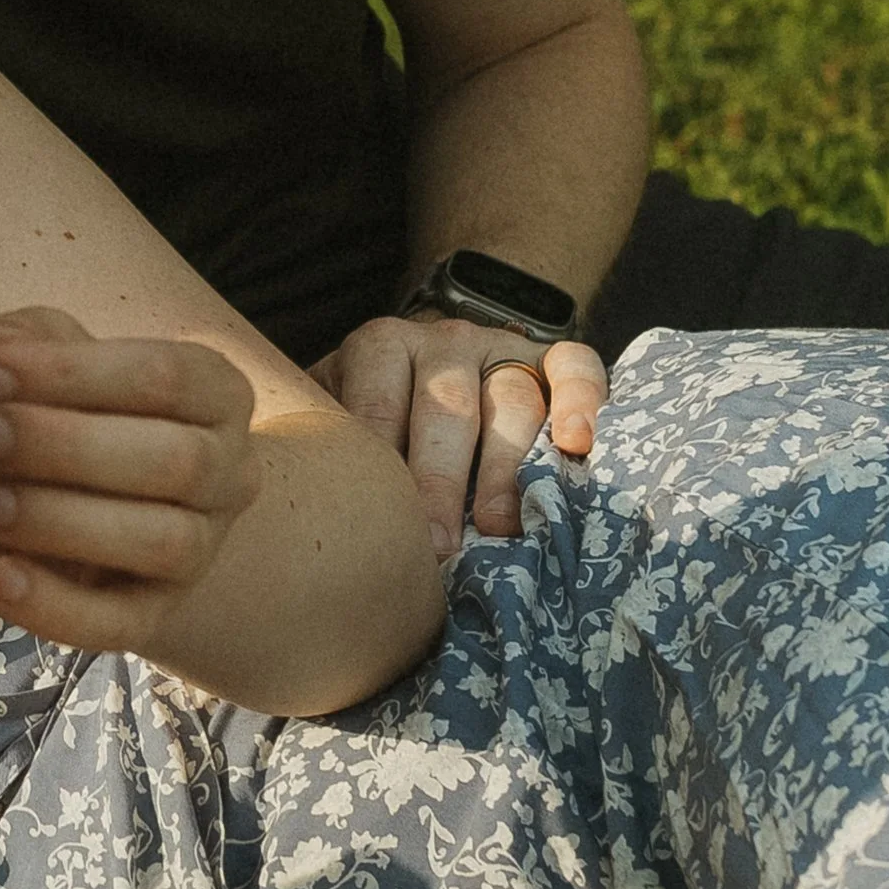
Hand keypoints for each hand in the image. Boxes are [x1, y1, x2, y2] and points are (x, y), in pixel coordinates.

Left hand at [0, 308, 261, 654]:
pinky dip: (56, 606)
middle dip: (68, 447)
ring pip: (162, 542)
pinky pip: (121, 624)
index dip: (72, 374)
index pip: (165, 376)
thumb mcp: (59, 358)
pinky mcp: (156, 613)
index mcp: (214, 392)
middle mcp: (229, 471)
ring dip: (63, 522)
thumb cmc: (72, 409)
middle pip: (174, 460)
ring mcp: (201, 550)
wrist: (103, 500)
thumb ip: (28, 342)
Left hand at [314, 314, 607, 557]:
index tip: (383, 526)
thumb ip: (329, 454)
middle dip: (440, 481)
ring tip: (500, 527)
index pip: (378, 402)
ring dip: (506, 466)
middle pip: (447, 406)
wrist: (425, 375)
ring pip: (511, 397)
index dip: (382, 465)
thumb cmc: (374, 429)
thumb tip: (307, 528)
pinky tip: (577, 443)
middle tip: (438, 546)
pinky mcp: (550, 358)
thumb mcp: (337, 425)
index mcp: (378, 350)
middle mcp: (440, 342)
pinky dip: (581, 398)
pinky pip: (575, 366)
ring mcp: (499, 347)